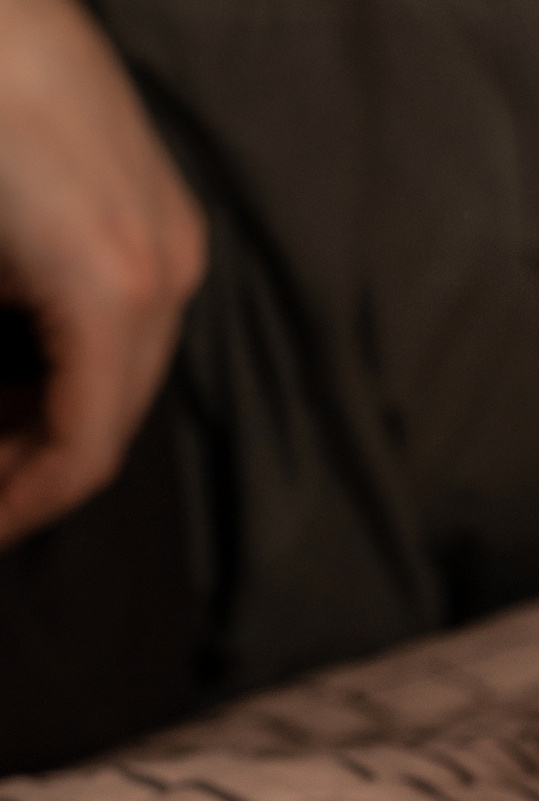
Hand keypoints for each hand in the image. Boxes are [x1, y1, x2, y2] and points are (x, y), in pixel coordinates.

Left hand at [0, 0, 205, 545]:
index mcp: (112, 293)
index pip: (86, 450)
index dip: (24, 506)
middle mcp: (167, 275)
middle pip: (114, 416)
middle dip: (35, 466)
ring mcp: (173, 237)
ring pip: (124, 370)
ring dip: (51, 409)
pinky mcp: (158, 207)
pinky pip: (129, 317)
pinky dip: (68, 354)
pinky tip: (9, 351)